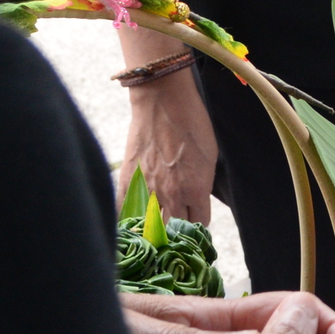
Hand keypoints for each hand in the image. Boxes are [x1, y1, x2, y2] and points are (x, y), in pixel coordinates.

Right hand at [118, 74, 217, 224]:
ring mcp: (148, 189)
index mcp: (196, 190)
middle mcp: (172, 195)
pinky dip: (128, 219)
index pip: (199, 223)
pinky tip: (132, 223)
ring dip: (153, 227)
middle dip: (176, 231)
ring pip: (150, 225)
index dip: (197, 223)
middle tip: (174, 229)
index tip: (194, 221)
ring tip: (154, 228)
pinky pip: (124, 212)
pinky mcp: (127, 181)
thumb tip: (195, 199)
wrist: (163, 102)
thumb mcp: (209, 156)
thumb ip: (202, 183)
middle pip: (174, 230)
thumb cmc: (192, 123)